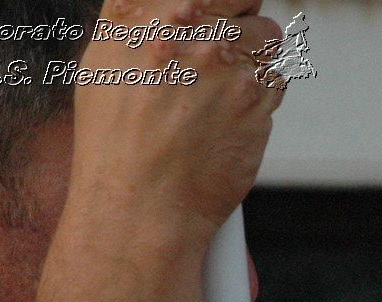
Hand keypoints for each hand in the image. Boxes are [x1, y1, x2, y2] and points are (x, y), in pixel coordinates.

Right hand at [67, 0, 283, 243]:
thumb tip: (175, 6)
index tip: (226, 12)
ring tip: (223, 94)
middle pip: (248, 5)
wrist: (140, 201)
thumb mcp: (106, 61)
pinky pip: (276, 81)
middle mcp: (193, 31)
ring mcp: (230, 64)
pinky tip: (230, 120)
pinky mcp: (259, 99)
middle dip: (243, 25)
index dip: (227, 2)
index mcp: (151, 12)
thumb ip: (144, 20)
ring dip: (254, 61)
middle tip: (226, 52)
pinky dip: (261, 97)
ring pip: (267, 41)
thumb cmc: (116, 140)